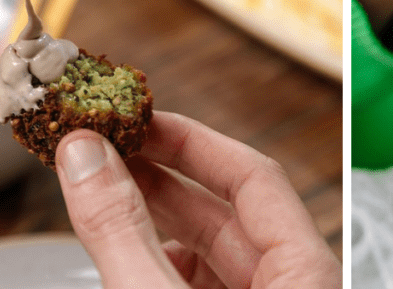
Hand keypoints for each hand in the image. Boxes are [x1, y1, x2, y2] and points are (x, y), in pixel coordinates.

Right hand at [55, 112, 341, 288]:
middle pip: (229, 213)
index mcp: (306, 273)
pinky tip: (123, 253)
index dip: (192, 140)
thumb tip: (86, 156)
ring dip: (154, 222)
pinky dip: (160, 265)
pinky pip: (199, 287)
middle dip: (161, 179)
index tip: (138, 120)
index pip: (256, 176)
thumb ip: (123, 232)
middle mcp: (293, 287)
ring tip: (102, 193)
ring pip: (212, 253)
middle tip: (103, 149)